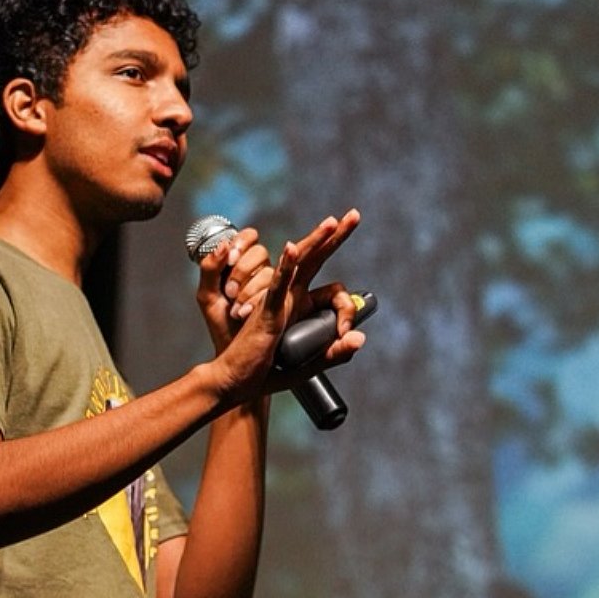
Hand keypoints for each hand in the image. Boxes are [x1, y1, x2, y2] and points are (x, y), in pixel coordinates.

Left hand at [194, 225, 275, 352]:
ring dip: (249, 291)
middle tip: (230, 293)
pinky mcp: (280, 304)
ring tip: (238, 311)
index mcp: (245, 267)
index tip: (228, 260)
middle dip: (241, 271)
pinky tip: (291, 250)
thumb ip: (209, 268)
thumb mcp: (207, 295)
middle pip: (259, 253)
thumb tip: (223, 246)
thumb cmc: (222, 327)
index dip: (239, 244)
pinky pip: (283, 280)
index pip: (248, 238)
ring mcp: (275, 289)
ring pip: (267, 273)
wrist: (230, 354)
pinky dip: (286, 266)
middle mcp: (263, 274)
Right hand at [205, 209, 366, 404]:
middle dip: (335, 236)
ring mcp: (278, 300)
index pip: (334, 292)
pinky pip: (278, 284)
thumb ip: (335, 354)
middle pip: (315, 259)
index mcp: (301, 306)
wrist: (237, 382)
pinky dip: (286, 267)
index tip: (348, 335)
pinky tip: (292, 249)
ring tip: (334, 222)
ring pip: (299, 263)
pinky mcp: (267, 311)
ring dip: (316, 241)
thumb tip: (361, 338)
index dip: (347, 311)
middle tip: (354, 215)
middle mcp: (291, 296)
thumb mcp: (309, 367)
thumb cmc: (266, 373)